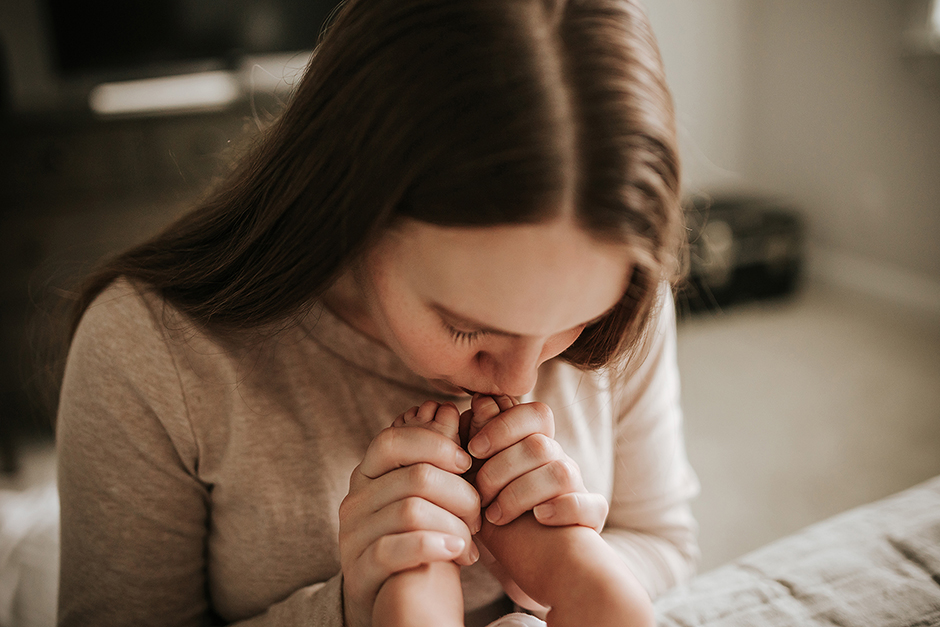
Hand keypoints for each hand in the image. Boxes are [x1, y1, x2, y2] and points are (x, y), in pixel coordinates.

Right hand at [338, 423, 481, 626]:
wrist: (398, 599)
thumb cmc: (421, 537)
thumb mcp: (429, 495)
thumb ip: (436, 458)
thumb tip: (448, 410)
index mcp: (368, 473)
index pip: (393, 440)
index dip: (435, 443)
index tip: (467, 461)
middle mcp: (354, 500)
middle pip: (414, 476)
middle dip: (460, 492)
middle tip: (480, 514)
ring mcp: (353, 535)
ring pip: (411, 512)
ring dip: (455, 524)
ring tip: (471, 540)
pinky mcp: (359, 570)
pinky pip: (395, 549)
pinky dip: (435, 546)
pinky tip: (459, 553)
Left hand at [467, 395, 608, 532]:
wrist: (528, 564)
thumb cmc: (499, 518)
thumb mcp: (480, 481)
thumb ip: (480, 444)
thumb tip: (479, 401)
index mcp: (536, 445)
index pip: (534, 414)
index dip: (503, 425)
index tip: (473, 450)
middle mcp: (560, 460)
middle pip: (539, 445)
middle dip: (501, 468)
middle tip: (479, 492)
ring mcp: (578, 487)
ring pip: (561, 472)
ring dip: (520, 494)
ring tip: (496, 516)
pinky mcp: (591, 516)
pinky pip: (588, 504)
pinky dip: (562, 509)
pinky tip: (539, 518)